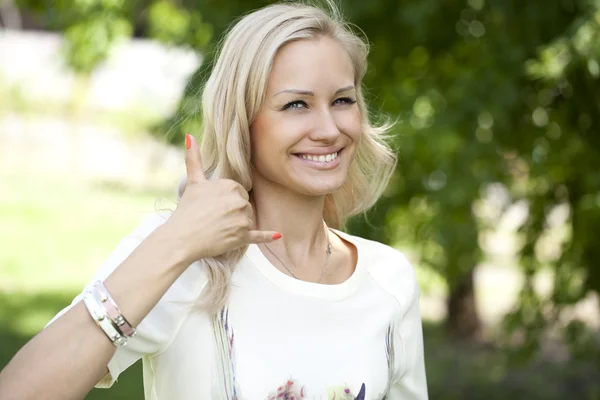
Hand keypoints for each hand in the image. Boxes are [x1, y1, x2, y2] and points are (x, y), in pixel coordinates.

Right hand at [165, 134, 279, 261]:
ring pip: (248, 220)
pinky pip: (259, 235)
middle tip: (215, 219)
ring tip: (220, 229)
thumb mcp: (193, 182)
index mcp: (231, 185)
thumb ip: (193, 158)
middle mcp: (240, 201)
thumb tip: (189, 136)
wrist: (181, 238)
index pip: (239, 192)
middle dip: (234, 212)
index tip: (214, 206)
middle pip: (245, 206)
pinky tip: (277, 235)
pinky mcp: (243, 237)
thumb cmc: (187, 210)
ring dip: (238, 225)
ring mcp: (242, 220)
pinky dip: (267, 236)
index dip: (227, 200)